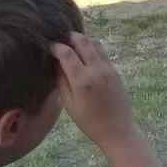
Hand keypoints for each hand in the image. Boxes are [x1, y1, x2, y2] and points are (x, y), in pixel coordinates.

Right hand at [51, 32, 135, 149]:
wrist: (117, 130)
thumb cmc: (89, 122)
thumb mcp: (69, 104)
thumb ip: (61, 81)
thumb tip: (56, 63)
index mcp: (82, 80)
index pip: (67, 53)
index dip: (56, 46)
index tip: (49, 45)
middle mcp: (97, 70)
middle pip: (83, 42)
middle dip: (70, 36)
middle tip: (61, 38)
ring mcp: (109, 69)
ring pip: (95, 43)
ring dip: (83, 40)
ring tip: (73, 43)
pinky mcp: (116, 71)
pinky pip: (103, 52)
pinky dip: (93, 47)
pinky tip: (85, 53)